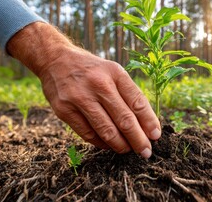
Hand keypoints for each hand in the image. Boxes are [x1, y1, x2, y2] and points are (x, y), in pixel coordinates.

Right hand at [6, 22, 160, 157]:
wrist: (55, 59)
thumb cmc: (91, 70)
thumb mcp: (112, 71)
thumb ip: (128, 93)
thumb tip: (146, 124)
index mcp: (114, 73)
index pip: (137, 102)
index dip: (149, 122)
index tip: (156, 136)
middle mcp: (98, 84)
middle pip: (124, 119)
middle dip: (138, 140)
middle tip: (146, 152)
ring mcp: (80, 98)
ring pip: (107, 131)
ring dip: (121, 145)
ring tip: (128, 150)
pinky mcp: (64, 110)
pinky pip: (88, 134)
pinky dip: (102, 143)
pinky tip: (109, 145)